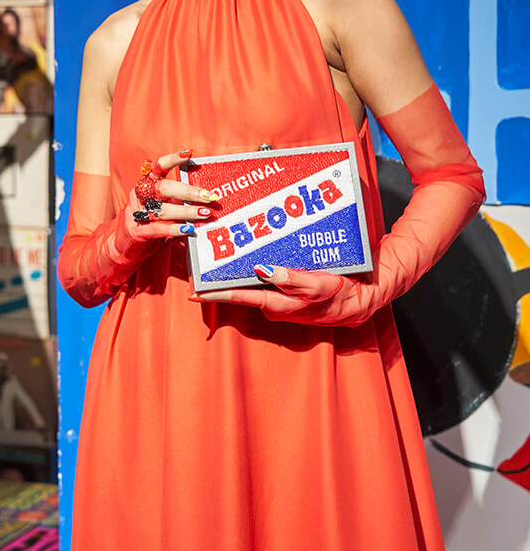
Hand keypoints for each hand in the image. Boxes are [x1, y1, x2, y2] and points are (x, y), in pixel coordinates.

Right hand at [125, 149, 218, 239]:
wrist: (125, 236)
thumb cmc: (151, 214)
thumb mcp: (162, 200)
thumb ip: (178, 196)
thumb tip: (206, 195)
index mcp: (148, 182)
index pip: (159, 166)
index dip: (173, 159)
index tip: (189, 153)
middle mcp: (142, 194)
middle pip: (164, 188)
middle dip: (188, 191)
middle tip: (208, 196)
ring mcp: (138, 211)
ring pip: (164, 210)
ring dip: (187, 211)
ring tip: (205, 213)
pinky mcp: (139, 230)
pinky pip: (158, 228)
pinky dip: (175, 228)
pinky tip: (189, 228)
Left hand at [196, 265, 351, 324]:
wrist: (360, 298)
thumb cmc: (338, 294)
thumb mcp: (316, 285)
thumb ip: (290, 279)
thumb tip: (261, 271)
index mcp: (276, 304)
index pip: (239, 297)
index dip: (216, 294)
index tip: (195, 292)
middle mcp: (274, 302)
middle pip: (241, 288)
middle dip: (222, 278)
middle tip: (201, 265)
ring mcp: (280, 296)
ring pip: (252, 282)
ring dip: (237, 270)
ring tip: (219, 253)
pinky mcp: (288, 289)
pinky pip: (266, 277)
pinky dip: (257, 266)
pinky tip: (252, 251)